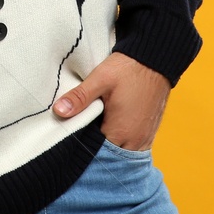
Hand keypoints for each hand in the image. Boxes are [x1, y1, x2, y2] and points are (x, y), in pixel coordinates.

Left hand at [52, 52, 170, 150]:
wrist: (155, 58)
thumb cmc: (128, 68)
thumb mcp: (100, 79)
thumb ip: (80, 97)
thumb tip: (58, 111)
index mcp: (121, 133)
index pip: (96, 153)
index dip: (84, 145)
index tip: (75, 134)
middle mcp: (136, 141)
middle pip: (110, 155)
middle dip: (97, 148)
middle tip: (85, 130)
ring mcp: (146, 138)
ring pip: (123, 153)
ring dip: (111, 145)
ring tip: (98, 129)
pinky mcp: (150, 131)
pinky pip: (134, 147)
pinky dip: (123, 142)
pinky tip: (113, 128)